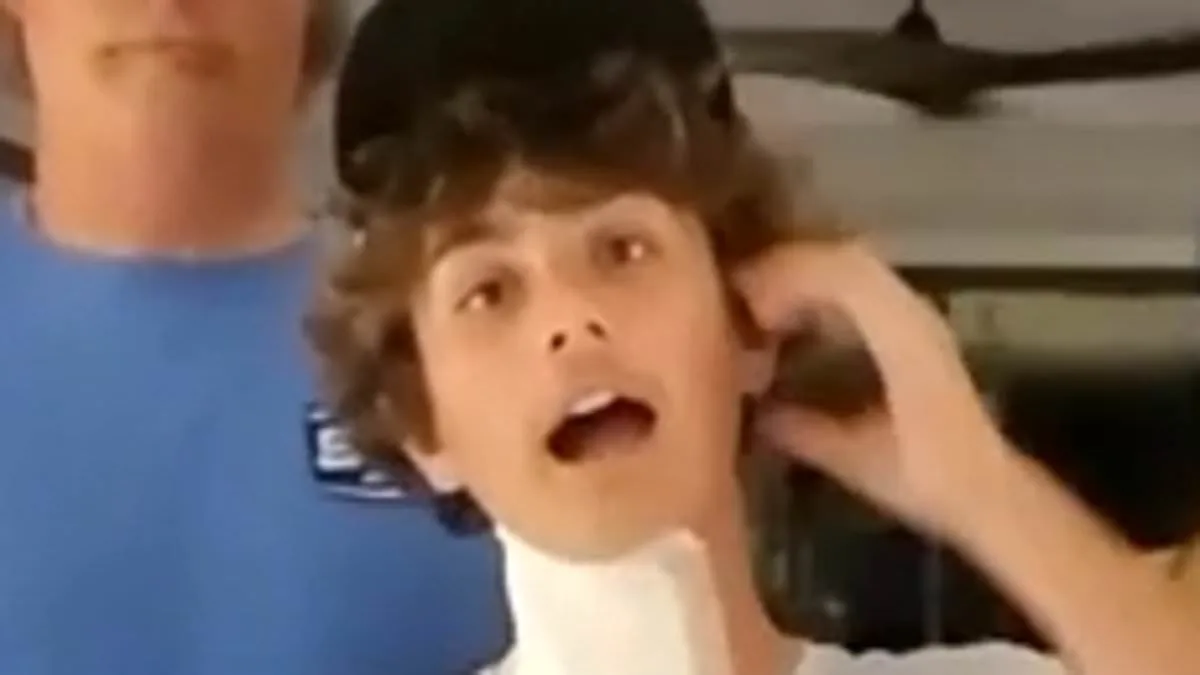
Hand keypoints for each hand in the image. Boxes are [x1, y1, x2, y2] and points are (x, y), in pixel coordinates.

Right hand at [734, 239, 1013, 537]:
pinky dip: (818, 297)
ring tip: (758, 311)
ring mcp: (914, 318)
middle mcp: (911, 313)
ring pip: (851, 270)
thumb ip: (803, 431)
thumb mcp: (857, 460)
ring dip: (801, 280)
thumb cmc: (928, 477)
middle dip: (784, 270)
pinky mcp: (911, 332)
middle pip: (842, 259)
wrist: (991, 492)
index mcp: (902, 335)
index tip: (744, 304)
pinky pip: (858, 292)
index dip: (785, 276)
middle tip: (739, 300)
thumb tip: (749, 411)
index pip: (840, 273)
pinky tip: (791, 328)